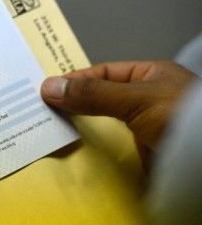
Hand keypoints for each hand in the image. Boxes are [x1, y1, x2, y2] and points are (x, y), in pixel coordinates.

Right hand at [41, 61, 196, 151]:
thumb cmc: (180, 116)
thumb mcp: (135, 99)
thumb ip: (93, 94)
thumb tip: (49, 87)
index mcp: (149, 76)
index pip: (103, 73)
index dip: (76, 79)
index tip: (48, 89)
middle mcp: (146, 99)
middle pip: (102, 98)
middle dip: (76, 103)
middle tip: (45, 110)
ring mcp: (145, 126)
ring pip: (106, 124)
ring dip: (84, 128)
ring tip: (54, 130)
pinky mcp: (143, 151)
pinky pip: (114, 147)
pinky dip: (96, 149)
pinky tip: (77, 151)